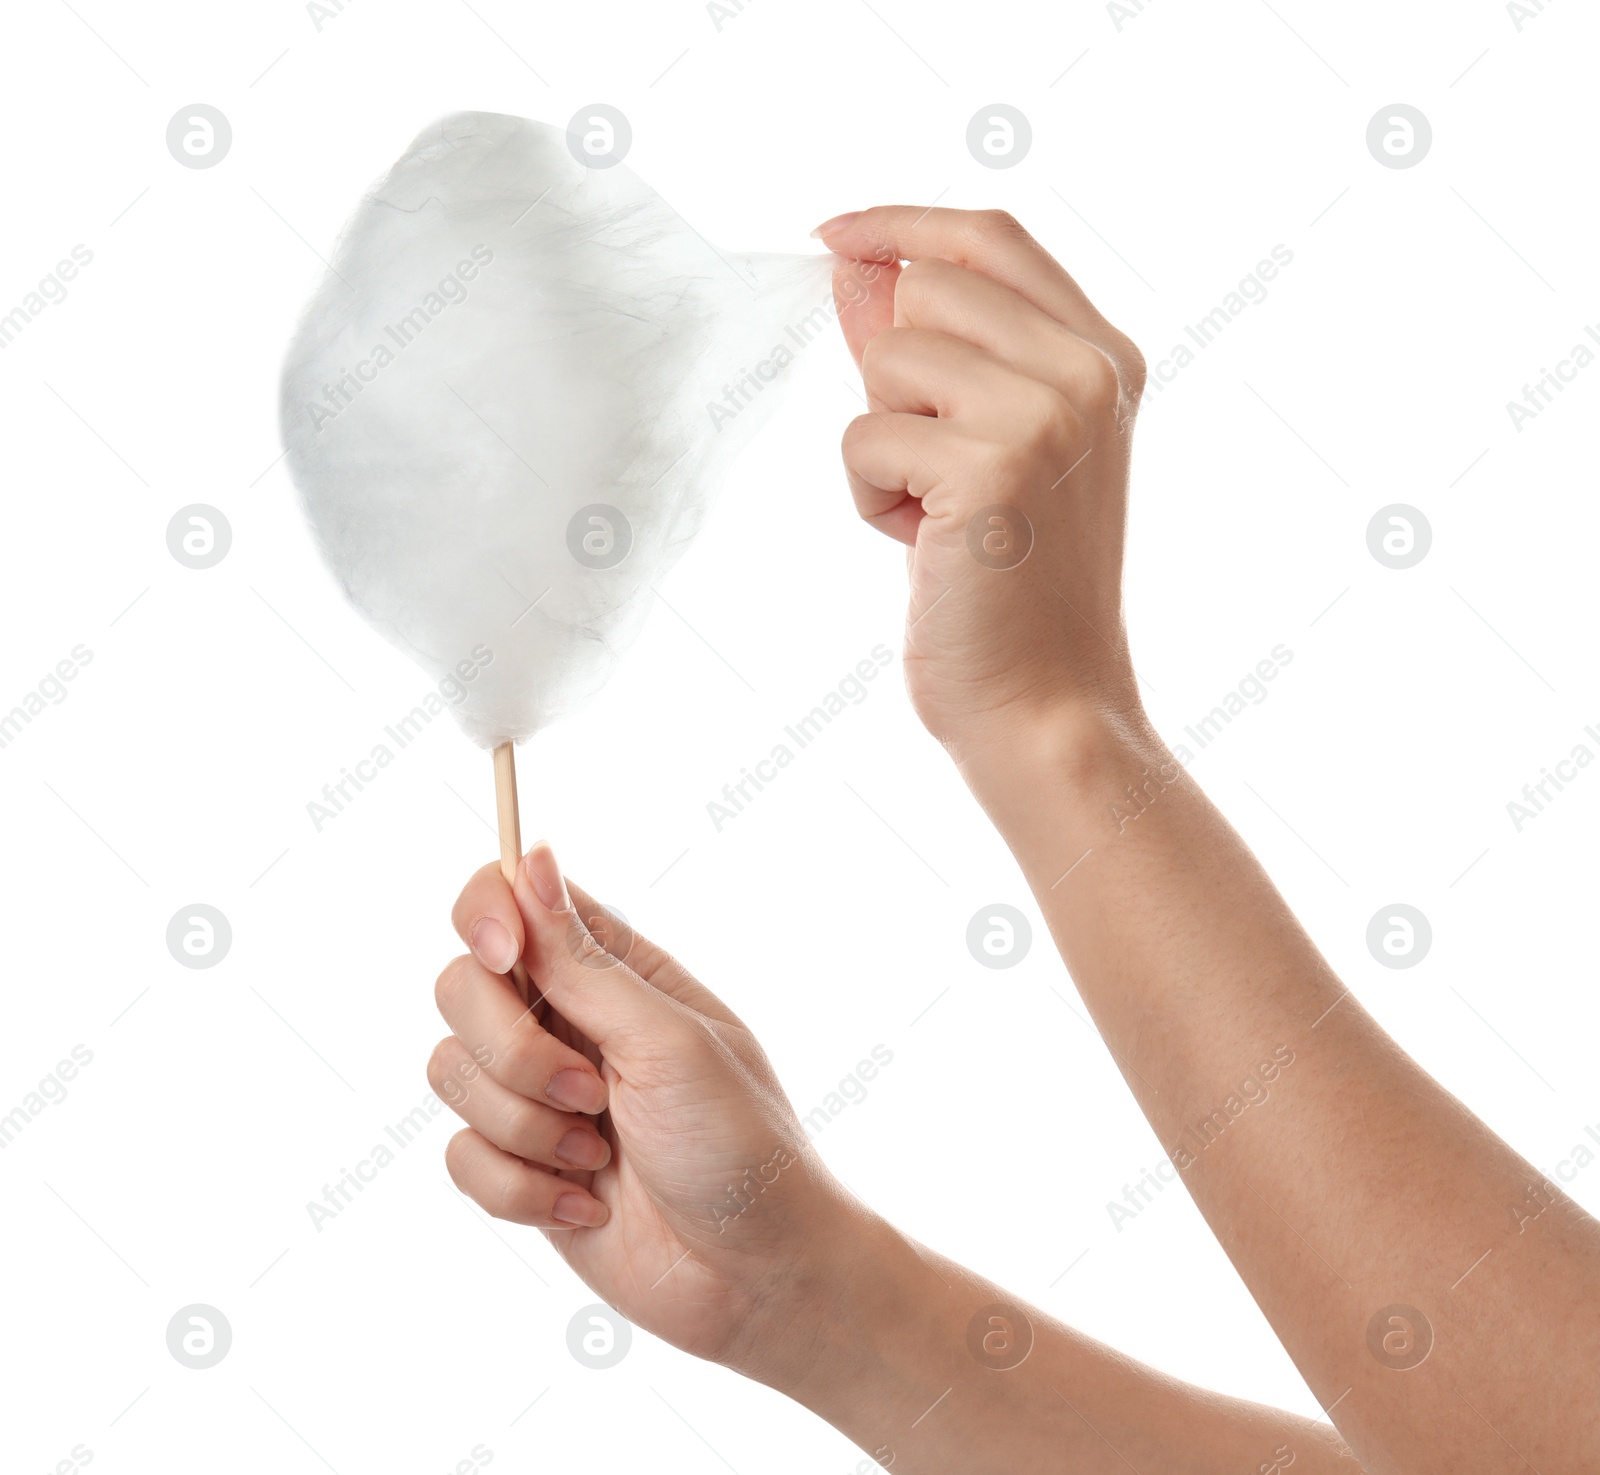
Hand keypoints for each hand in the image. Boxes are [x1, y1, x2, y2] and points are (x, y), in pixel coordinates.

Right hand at [429, 841, 863, 1383]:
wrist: (756, 1277)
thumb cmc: (740, 1146)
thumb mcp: (667, 1042)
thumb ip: (583, 960)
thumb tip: (530, 855)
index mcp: (613, 971)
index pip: (510, 898)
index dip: (486, 914)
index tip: (504, 957)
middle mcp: (566, 1020)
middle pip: (459, 986)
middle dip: (511, 1050)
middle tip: (591, 1092)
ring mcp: (537, 1094)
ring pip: (450, 1072)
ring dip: (523, 1126)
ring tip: (597, 1156)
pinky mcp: (519, 1164)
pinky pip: (458, 1156)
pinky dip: (518, 1188)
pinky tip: (584, 1204)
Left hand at [819, 206, 1145, 763]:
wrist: (1046, 706)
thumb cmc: (1012, 589)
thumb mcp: (990, 449)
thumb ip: (937, 353)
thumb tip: (856, 264)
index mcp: (1103, 357)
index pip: (990, 239)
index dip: (902, 223)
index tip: (834, 233)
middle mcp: (1087, 371)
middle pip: (923, 289)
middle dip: (894, 378)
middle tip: (938, 468)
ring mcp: (1046, 413)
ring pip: (886, 360)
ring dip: (882, 445)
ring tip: (937, 515)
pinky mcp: (991, 466)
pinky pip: (862, 437)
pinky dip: (869, 499)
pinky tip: (926, 547)